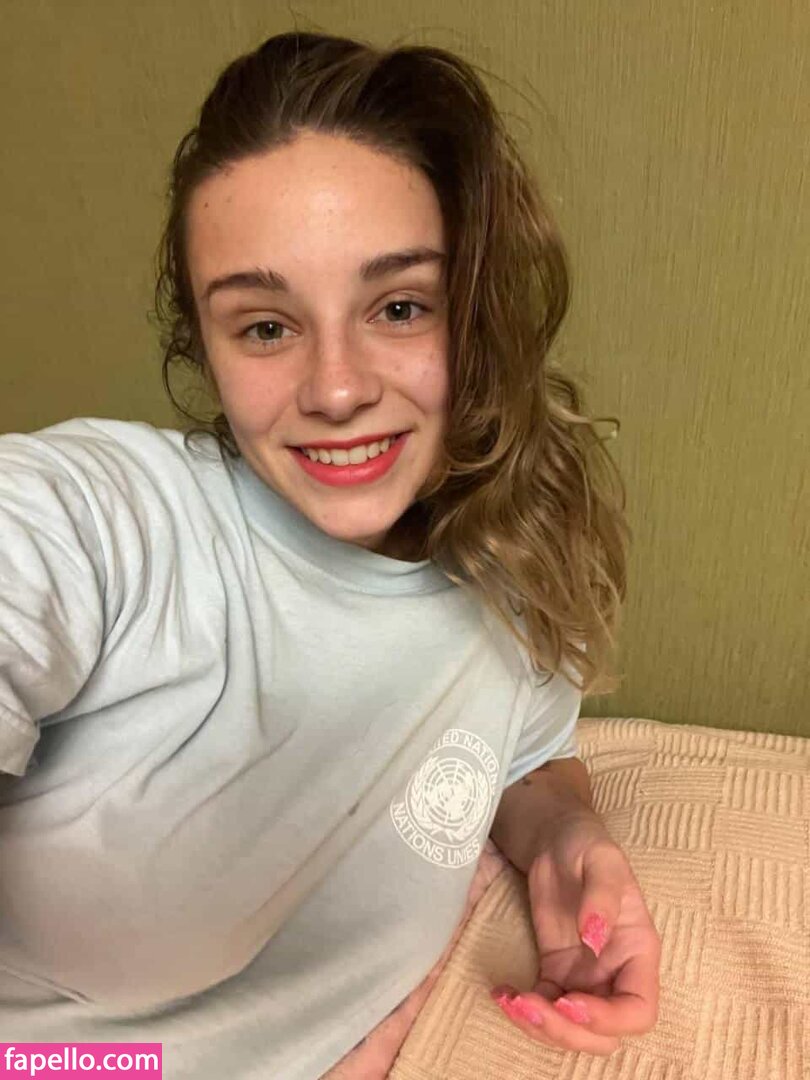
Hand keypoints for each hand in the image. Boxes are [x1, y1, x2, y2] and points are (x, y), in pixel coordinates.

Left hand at [490, 814, 660, 1056]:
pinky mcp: (556, 972)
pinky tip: (501, 993)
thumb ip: (603, 897)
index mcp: (638, 951)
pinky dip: (522, 1009)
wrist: (557, 841)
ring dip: (541, 1027)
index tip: (570, 1002)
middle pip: (604, 1033)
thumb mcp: (600, 859)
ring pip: (572, 1029)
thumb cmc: (587, 845)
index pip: (639, 1010)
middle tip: (529, 1004)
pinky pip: (544, 1006)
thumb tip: (594, 938)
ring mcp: (585, 977)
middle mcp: (616, 973)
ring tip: (510, 1000)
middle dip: (567, 1031)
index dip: (609, 1019)